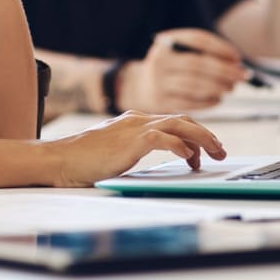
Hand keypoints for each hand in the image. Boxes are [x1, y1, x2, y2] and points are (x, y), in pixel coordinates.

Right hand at [42, 111, 226, 186]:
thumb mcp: (116, 151)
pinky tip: (186, 157)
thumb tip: (157, 158)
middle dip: (206, 134)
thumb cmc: (83, 160)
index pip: (173, 120)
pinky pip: (162, 138)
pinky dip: (179, 145)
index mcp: (134, 121)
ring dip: (201, 139)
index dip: (195, 133)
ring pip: (178, 125)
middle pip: (182, 119)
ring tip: (214, 153)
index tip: (205, 149)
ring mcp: (133, 128)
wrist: (60, 160)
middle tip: (220, 151)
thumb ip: (135, 148)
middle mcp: (137, 120)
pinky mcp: (130, 142)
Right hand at [118, 29, 247, 111]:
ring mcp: (158, 83)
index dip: (220, 47)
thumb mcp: (178, 53)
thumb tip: (235, 63)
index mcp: (166, 43)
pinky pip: (190, 103)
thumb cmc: (169, 69)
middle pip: (198, 64)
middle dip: (224, 70)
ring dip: (218, 86)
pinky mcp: (160, 102)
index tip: (237, 57)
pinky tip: (218, 99)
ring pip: (195, 85)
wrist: (137, 87)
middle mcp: (159, 61)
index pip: (197, 40)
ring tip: (231, 87)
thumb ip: (202, 54)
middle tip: (242, 75)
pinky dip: (208, 101)